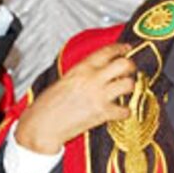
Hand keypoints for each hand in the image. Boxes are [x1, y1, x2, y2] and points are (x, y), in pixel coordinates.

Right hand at [15, 44, 135, 154]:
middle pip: (124, 64)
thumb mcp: (65, 79)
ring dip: (130, 87)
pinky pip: (124, 110)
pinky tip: (120, 111)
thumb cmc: (49, 104)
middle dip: (130, 66)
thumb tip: (99, 69)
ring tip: (125, 90)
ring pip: (128, 84)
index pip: (107, 51)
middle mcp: (92, 79)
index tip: (126, 48)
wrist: (43, 124)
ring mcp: (99, 95)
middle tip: (129, 70)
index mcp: (81, 68)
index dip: (120, 48)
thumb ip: (84, 72)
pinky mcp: (102, 113)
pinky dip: (125, 111)